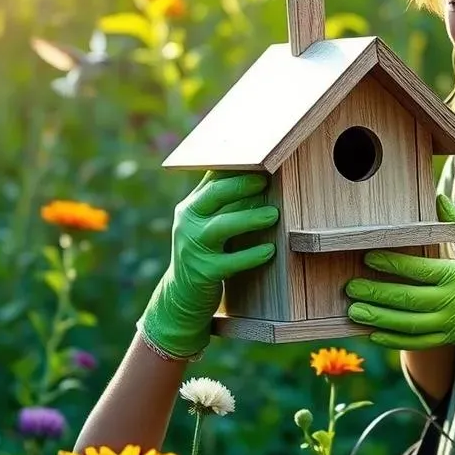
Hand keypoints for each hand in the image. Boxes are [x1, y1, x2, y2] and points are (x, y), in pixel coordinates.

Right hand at [139, 172, 279, 358]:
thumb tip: (257, 173)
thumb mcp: (206, 223)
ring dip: (248, 219)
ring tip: (273, 215)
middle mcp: (187, 223)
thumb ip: (223, 201)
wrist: (180, 296)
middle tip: (265, 180)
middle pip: (212, 196)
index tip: (258, 157)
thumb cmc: (204, 252)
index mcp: (191, 206)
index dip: (234, 166)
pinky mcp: (203, 273)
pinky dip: (251, 255)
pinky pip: (230, 262)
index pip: (211, 178)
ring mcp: (193, 248)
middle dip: (239, 185)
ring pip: (220, 227)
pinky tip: (270, 250)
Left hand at [345, 193, 454, 349]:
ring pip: (408, 324)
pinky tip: (373, 333)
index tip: (368, 257)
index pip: (419, 269)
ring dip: (379, 318)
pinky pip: (417, 342)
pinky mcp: (447, 338)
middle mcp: (451, 302)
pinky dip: (394, 339)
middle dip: (376, 293)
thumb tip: (438, 196)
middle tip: (350, 286)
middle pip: (408, 299)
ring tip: (355, 310)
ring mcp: (449, 324)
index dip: (392, 264)